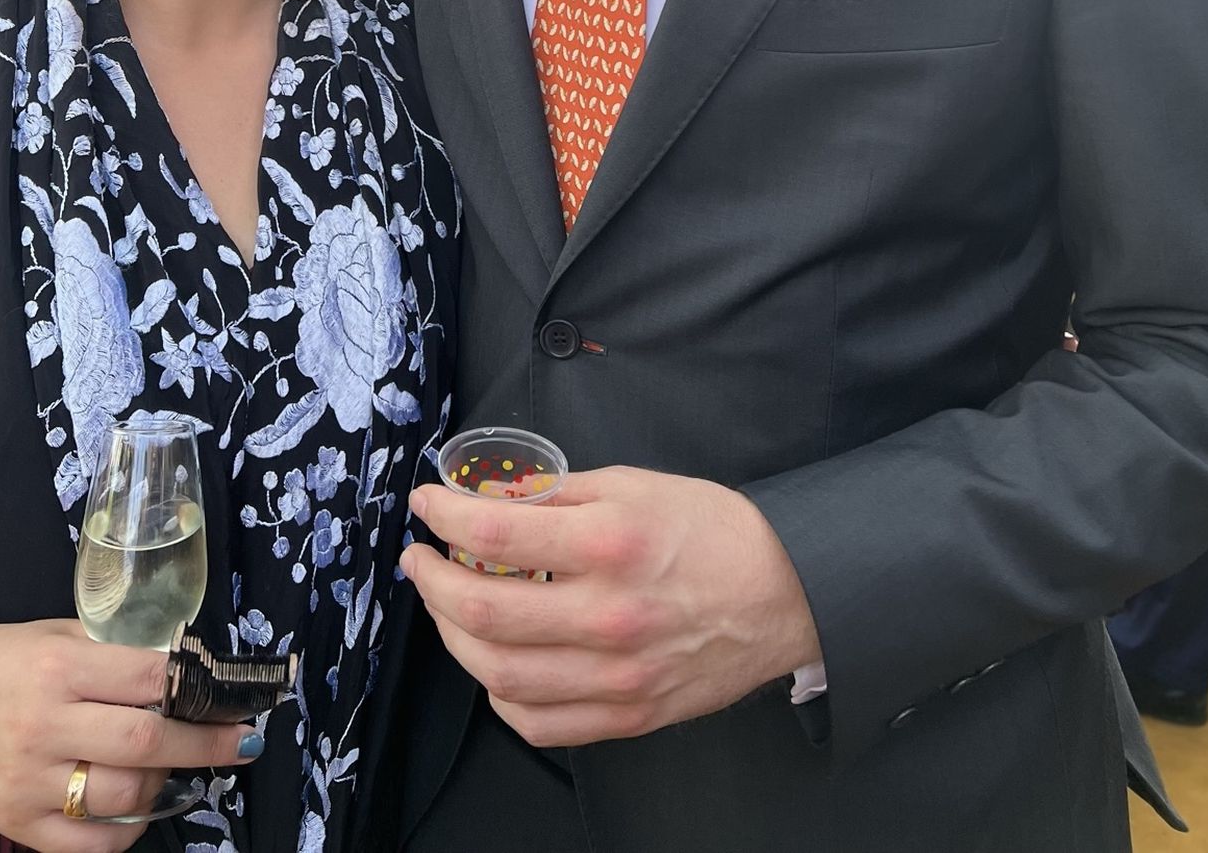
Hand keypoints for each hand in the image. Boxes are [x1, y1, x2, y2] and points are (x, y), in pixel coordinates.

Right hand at [0, 612, 259, 852]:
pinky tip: (140, 805)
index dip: (197, 689)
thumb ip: (118, 652)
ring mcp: (29, 783)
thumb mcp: (62, 635)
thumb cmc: (8, 658)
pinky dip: (129, 830)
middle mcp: (44, 727)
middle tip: (241, 741)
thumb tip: (187, 669)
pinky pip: (92, 846)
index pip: (146, 680)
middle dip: (203, 744)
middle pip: (143, 744)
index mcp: (59, 670)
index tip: (233, 698)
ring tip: (171, 766)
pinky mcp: (18, 825)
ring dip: (164, 784)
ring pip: (124, 797)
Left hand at [403, 468, 819, 749]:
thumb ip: (559, 495)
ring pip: (499, 675)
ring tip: (447, 607)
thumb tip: (494, 501)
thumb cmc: (712, 530)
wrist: (785, 592)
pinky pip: (538, 722)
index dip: (444, 517)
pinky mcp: (628, 714)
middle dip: (433, 582)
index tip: (426, 505)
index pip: (495, 535)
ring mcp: (617, 674)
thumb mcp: (633, 485)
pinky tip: (494, 663)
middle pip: (483, 613)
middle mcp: (608, 615)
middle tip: (422, 559)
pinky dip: (500, 694)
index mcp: (609, 544)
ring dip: (454, 638)